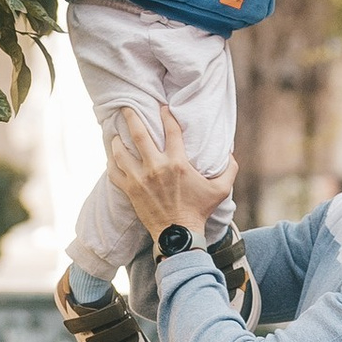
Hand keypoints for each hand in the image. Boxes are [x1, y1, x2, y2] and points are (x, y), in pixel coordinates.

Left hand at [106, 98, 235, 244]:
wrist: (179, 234)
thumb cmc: (199, 210)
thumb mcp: (221, 190)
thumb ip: (229, 169)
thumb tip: (231, 153)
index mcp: (177, 163)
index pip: (171, 130)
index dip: (166, 115)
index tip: (162, 106)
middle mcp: (156, 167)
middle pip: (139, 134)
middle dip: (131, 117)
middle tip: (126, 107)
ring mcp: (140, 179)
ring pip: (121, 152)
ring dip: (117, 139)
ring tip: (115, 132)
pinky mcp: (130, 190)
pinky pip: (114, 172)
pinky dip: (111, 162)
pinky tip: (111, 155)